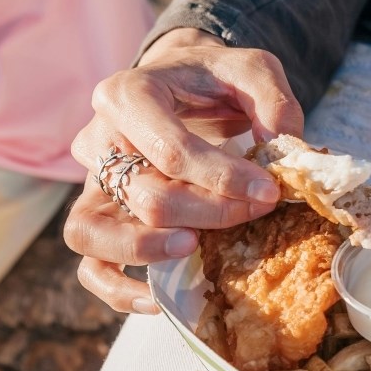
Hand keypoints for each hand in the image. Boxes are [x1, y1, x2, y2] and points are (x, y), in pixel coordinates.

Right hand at [63, 28, 303, 312]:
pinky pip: (89, 265)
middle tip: (255, 211)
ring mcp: (92, 183)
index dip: (223, 178)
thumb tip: (281, 146)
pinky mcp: (97, 217)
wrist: (185, 84)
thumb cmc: (216, 80)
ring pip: (91, 232)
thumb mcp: (251, 69)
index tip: (270, 191)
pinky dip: (117, 289)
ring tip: (196, 249)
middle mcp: (98, 139)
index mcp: (128, 94)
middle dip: (208, 213)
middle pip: (143, 195)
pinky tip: (160, 301)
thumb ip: (271, 97)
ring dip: (148, 251)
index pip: (170, 149)